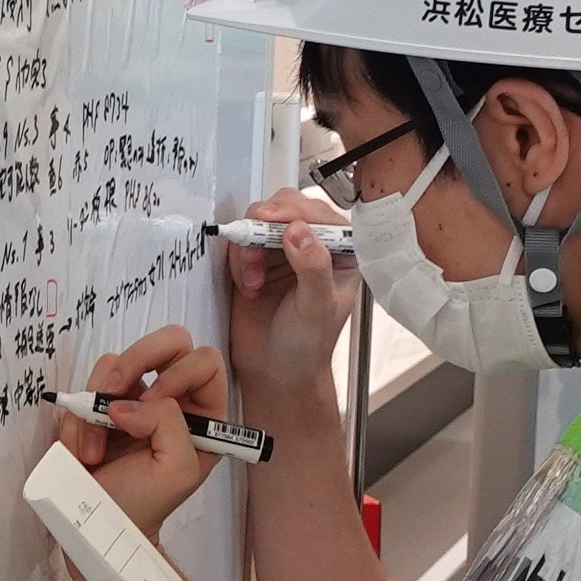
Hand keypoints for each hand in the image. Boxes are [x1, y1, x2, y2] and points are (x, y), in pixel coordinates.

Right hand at [62, 327, 236, 537]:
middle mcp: (171, 398)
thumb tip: (124, 404)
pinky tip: (84, 452)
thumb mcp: (177, 471)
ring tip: (94, 452)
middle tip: (115, 395)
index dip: (180, 371)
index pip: (205, 361)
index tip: (155, 399)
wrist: (99, 526)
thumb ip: (167, 424)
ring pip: (116, 363)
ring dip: (98, 405)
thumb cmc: (146, 504)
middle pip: (168, 341)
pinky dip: (78, 420)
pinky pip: (85, 388)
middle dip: (136, 360)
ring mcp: (132, 398)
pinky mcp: (98, 405)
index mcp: (203, 414)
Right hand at [220, 191, 363, 422]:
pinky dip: (239, 258)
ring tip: (253, 278)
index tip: (273, 220)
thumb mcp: (317, 308)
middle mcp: (314, 246)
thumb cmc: (307, 347)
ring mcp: (283, 251)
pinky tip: (249, 285)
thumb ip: (313, 267)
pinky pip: (243, 240)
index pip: (321, 216)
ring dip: (250, 244)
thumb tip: (299, 231)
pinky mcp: (257, 260)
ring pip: (261, 220)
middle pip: (289, 208)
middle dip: (267, 223)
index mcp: (342, 253)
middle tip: (253, 243)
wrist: (275, 373)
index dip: (296, 212)